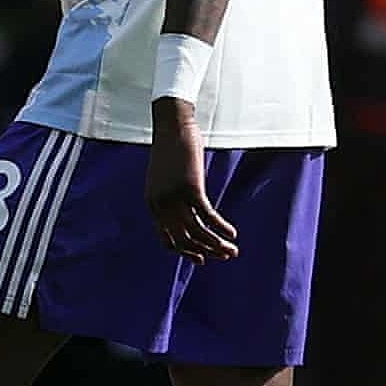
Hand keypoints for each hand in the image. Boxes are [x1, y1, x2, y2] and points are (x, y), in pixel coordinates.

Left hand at [146, 99, 238, 262]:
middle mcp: (160, 204)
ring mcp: (174, 196)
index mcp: (152, 204)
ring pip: (196, 231)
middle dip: (206, 251)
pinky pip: (207, 215)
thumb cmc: (172, 151)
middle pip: (184, 239)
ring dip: (216, 244)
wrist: (172, 127)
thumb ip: (172, 197)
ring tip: (233, 250)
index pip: (167, 239)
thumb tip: (186, 212)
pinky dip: (220, 227)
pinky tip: (232, 233)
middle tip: (225, 256)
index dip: (186, 252)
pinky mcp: (190, 188)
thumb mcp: (166, 178)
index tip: (202, 259)